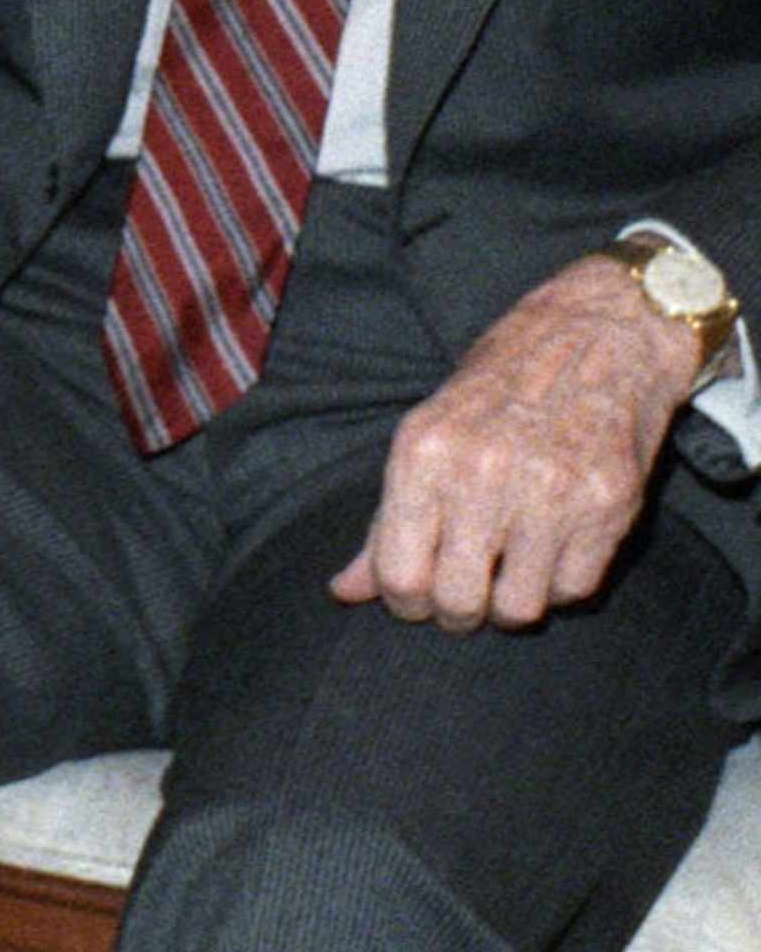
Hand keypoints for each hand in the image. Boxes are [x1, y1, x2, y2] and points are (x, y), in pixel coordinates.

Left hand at [332, 253, 689, 630]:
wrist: (594, 339)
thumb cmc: (495, 394)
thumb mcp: (425, 438)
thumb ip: (384, 521)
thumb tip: (343, 592)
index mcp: (424, 455)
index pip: (400, 575)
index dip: (406, 603)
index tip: (419, 598)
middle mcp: (483, 474)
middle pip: (458, 601)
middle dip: (458, 612)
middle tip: (467, 593)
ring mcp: (550, 492)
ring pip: (519, 609)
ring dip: (511, 603)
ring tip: (509, 570)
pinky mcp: (609, 506)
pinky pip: (573, 590)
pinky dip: (559, 584)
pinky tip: (552, 550)